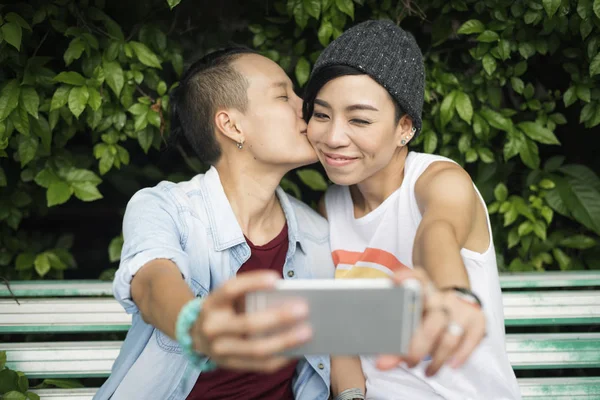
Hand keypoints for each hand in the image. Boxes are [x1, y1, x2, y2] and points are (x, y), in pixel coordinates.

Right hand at [191, 271, 311, 371]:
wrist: (198, 336)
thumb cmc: (226, 309)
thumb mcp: (230, 298)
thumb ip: (251, 293)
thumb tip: (288, 296)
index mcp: (213, 303)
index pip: (230, 289)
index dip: (253, 282)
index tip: (276, 279)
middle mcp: (212, 327)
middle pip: (248, 323)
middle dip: (278, 317)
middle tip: (303, 309)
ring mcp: (219, 350)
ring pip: (256, 349)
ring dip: (285, 341)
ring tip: (307, 332)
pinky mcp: (230, 366)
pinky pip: (260, 365)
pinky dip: (281, 358)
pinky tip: (298, 350)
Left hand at [375, 268, 485, 375]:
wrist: (454, 304)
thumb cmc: (424, 314)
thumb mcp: (410, 318)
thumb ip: (394, 340)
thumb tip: (383, 364)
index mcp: (422, 290)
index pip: (417, 278)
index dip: (407, 277)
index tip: (396, 280)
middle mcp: (442, 297)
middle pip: (433, 319)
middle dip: (420, 345)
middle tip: (408, 361)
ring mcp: (461, 309)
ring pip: (450, 336)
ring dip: (437, 358)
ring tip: (426, 371)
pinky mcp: (477, 321)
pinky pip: (471, 340)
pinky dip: (461, 355)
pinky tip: (450, 365)